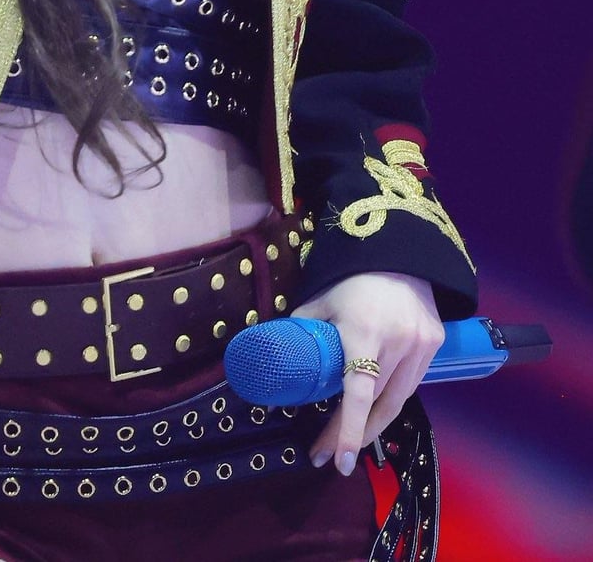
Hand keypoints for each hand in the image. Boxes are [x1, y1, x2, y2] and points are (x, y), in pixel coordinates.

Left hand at [290, 272, 442, 475]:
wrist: (400, 250)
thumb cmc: (352, 277)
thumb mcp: (320, 300)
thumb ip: (302, 329)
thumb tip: (277, 355)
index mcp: (363, 332)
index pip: (359, 392)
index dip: (348, 429)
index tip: (339, 461)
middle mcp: (397, 343)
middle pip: (377, 405)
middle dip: (351, 434)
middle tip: (327, 455)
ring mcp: (421, 346)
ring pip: (398, 400)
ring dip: (374, 425)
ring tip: (349, 442)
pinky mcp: (435, 345)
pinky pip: (412, 383)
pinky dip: (393, 398)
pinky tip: (376, 408)